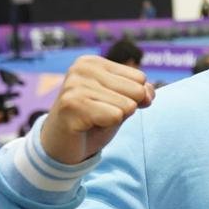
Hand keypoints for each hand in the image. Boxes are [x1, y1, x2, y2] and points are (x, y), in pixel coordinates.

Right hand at [39, 56, 154, 164]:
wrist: (60, 146)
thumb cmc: (92, 122)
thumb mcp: (121, 103)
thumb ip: (140, 93)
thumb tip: (148, 93)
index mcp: (93, 62)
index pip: (140, 79)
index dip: (133, 99)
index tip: (108, 105)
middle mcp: (82, 68)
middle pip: (136, 91)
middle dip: (125, 109)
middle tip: (100, 115)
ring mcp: (75, 85)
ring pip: (127, 105)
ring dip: (114, 119)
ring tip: (93, 120)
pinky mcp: (72, 104)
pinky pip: (115, 116)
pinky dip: (106, 126)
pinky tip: (87, 126)